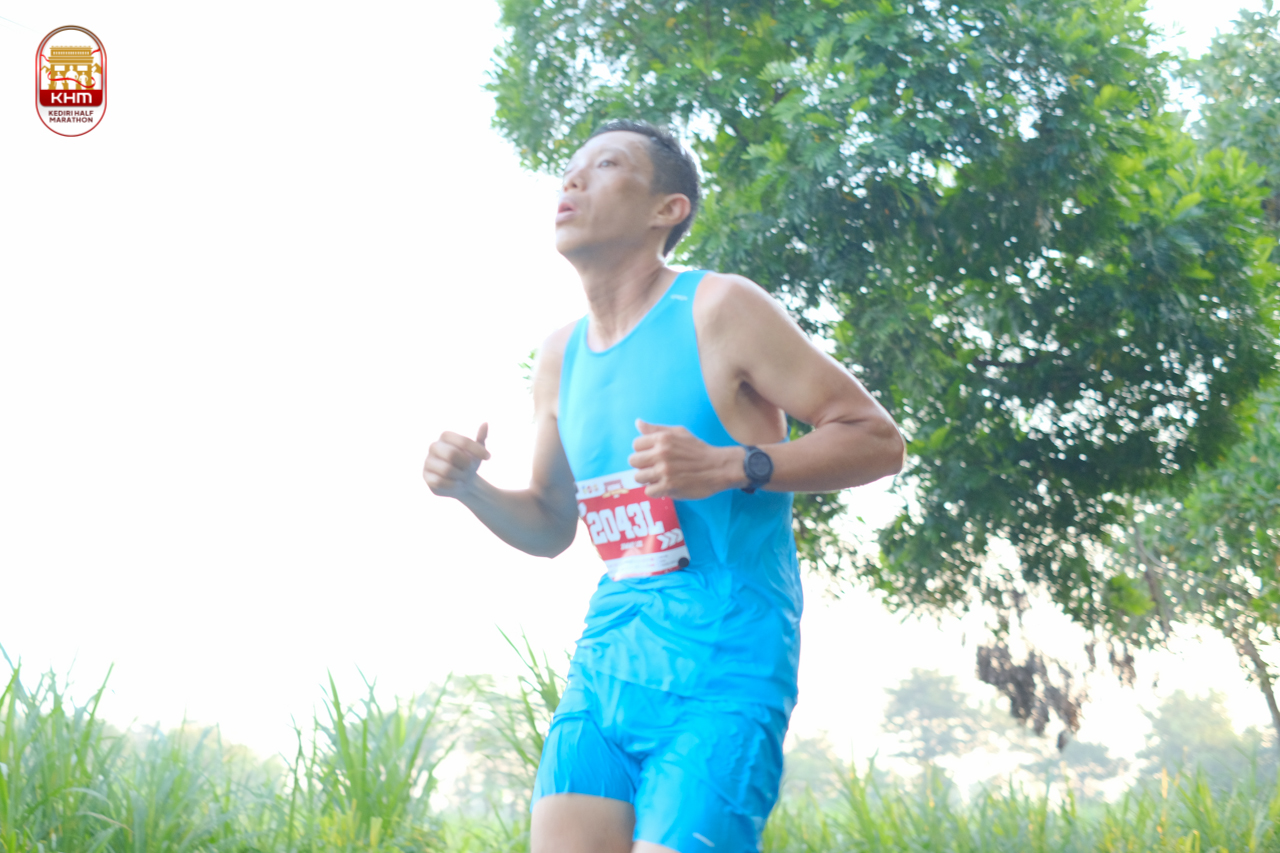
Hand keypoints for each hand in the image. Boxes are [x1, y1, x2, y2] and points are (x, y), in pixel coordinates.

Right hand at [423, 423, 490, 497]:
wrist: (463, 483)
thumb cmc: (469, 463)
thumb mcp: (478, 451)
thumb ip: (481, 438)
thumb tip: (485, 423)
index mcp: (446, 436)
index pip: (462, 441)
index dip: (477, 449)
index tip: (488, 457)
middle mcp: (434, 446)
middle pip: (452, 454)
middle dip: (466, 464)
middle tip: (469, 469)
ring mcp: (428, 461)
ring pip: (446, 470)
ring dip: (460, 476)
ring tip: (462, 476)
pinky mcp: (426, 476)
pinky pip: (440, 482)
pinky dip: (453, 485)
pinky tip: (456, 484)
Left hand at [628, 419, 742, 499]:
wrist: (718, 467)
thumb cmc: (698, 450)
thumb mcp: (679, 433)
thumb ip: (657, 429)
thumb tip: (638, 423)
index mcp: (663, 438)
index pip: (636, 444)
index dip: (643, 451)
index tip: (652, 455)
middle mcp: (661, 453)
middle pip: (633, 461)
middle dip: (642, 465)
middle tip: (653, 467)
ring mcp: (664, 471)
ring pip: (638, 477)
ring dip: (647, 479)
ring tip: (659, 478)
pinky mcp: (668, 487)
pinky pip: (648, 491)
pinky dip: (655, 491)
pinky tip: (664, 486)